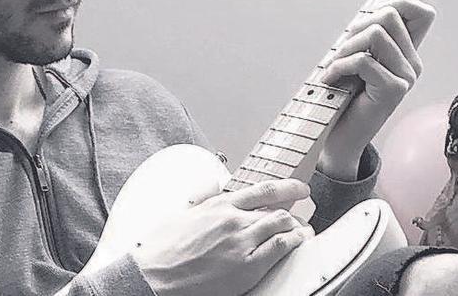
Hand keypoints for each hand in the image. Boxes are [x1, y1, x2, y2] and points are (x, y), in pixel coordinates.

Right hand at [132, 179, 314, 295]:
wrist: (154, 274)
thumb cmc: (162, 248)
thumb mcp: (181, 212)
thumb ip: (202, 197)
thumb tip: (213, 184)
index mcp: (219, 205)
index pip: (262, 190)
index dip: (287, 187)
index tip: (299, 188)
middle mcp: (234, 219)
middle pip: (277, 210)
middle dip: (294, 212)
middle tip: (301, 216)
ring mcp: (242, 242)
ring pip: (282, 226)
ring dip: (297, 227)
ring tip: (303, 231)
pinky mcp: (247, 265)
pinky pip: (280, 248)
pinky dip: (294, 242)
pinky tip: (299, 242)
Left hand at [319, 0, 435, 179]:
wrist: (340, 139)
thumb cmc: (343, 97)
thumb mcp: (354, 61)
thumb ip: (365, 38)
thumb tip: (371, 10)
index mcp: (406, 54)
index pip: (420, 12)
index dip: (395, 4)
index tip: (363, 23)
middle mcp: (412, 64)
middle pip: (388, 16)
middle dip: (355, 30)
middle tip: (340, 54)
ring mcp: (406, 77)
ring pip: (376, 34)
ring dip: (345, 49)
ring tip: (335, 68)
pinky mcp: (393, 90)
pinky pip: (363, 60)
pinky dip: (339, 67)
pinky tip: (330, 80)